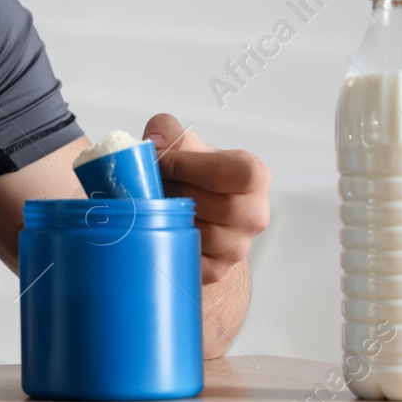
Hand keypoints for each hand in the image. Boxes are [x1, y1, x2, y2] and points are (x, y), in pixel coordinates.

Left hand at [143, 113, 269, 283]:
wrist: (198, 215)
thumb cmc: (192, 174)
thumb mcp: (185, 145)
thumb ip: (169, 131)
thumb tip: (156, 140)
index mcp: (253, 175)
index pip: (236, 173)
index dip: (190, 165)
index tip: (158, 160)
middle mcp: (254, 214)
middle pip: (209, 204)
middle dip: (171, 191)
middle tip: (147, 184)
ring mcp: (238, 247)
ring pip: (194, 232)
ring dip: (165, 216)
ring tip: (151, 203)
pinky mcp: (216, 270)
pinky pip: (184, 256)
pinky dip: (166, 240)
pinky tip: (157, 226)